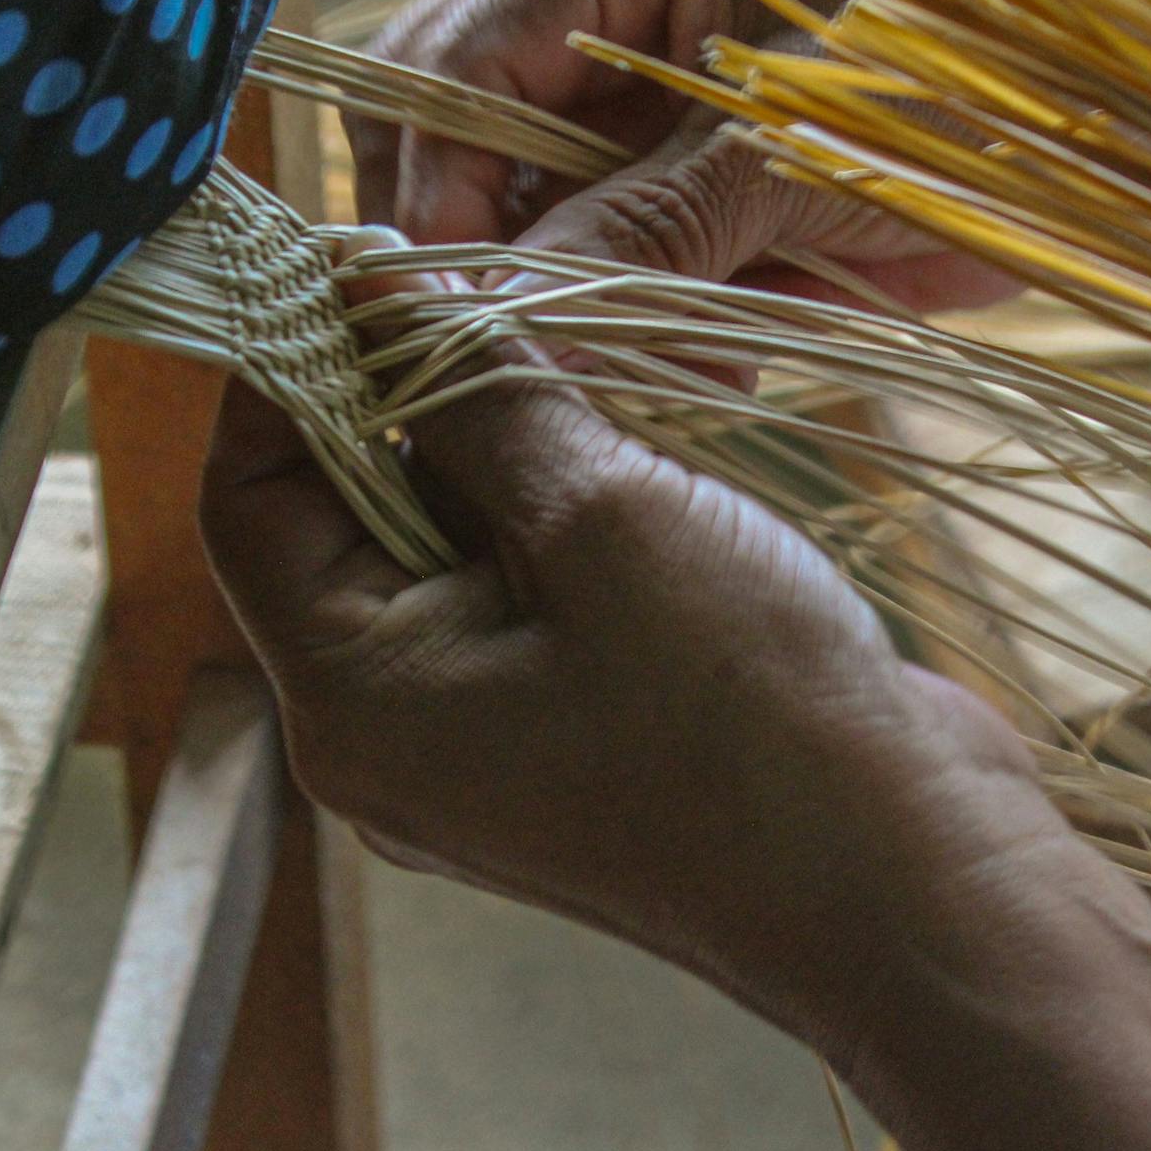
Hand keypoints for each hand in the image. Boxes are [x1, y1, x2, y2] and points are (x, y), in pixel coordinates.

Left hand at [201, 239, 1048, 1066]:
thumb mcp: (596, 516)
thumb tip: (379, 290)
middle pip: (340, 521)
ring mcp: (478, 739)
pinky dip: (550, 508)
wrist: (906, 881)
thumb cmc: (746, 712)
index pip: (244, 502)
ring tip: (582, 376)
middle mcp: (390, 731)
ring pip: (440, 545)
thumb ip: (471, 393)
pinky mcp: (559, 727)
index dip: (287, 373)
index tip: (359, 269)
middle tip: (494, 299)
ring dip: (497, 446)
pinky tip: (629, 457)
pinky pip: (514, 589)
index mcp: (353, 701)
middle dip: (407, 400)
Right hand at [346, 0, 1011, 311]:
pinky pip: (558, 216)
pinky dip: (588, 291)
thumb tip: (501, 317)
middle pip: (438, 101)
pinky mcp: (628, 130)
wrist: (1064, 130)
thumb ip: (644, 232)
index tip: (456, 311)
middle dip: (467, 232)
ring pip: (485, 169)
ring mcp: (603, 47)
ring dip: (528, 272)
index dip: (439, 192)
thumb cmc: (954, 92)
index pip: (462, 53)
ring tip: (603, 353)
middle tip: (507, 339)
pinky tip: (653, 346)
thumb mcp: (792, 161)